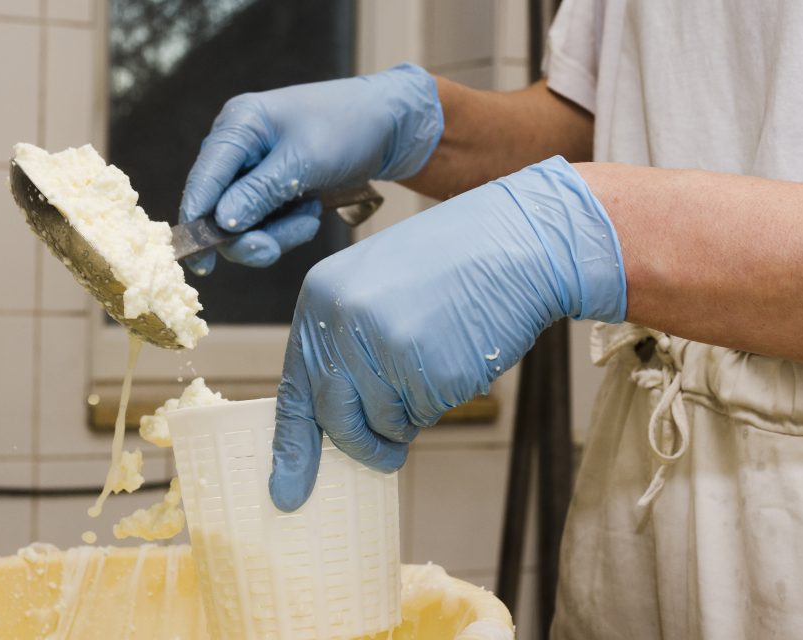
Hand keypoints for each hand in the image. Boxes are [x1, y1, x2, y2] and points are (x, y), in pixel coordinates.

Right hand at [179, 64, 441, 274]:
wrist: (389, 125)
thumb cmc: (347, 128)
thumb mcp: (304, 161)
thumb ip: (260, 192)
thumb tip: (221, 223)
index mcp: (238, 125)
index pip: (203, 178)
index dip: (196, 220)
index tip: (199, 262)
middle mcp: (239, 148)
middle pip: (219, 209)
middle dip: (248, 234)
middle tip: (271, 250)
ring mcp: (255, 170)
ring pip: (244, 223)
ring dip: (276, 232)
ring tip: (310, 217)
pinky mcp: (273, 188)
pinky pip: (267, 223)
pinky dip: (289, 227)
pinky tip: (313, 210)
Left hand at [268, 156, 627, 510]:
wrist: (515, 240)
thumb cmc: (449, 265)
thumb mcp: (375, 289)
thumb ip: (347, 347)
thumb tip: (336, 418)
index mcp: (321, 300)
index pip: (295, 389)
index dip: (293, 446)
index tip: (287, 494)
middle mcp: (342, 323)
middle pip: (336, 418)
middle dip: (364, 443)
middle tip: (388, 452)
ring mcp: (383, 348)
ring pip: (385, 423)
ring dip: (412, 412)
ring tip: (437, 358)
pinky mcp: (428, 370)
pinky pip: (427, 414)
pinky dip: (444, 398)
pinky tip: (458, 354)